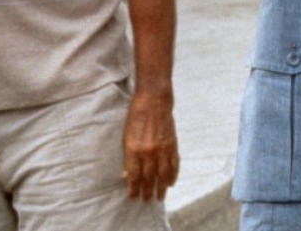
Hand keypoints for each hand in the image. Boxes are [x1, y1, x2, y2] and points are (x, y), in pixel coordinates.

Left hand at [122, 87, 179, 201]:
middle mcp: (149, 152)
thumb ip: (128, 157)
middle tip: (147, 201)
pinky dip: (173, 175)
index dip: (133, 189)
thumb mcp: (125, 137)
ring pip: (163, 175)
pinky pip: (174, 165)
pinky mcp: (173, 145)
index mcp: (134, 150)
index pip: (134, 176)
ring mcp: (163, 149)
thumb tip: (127, 176)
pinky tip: (171, 183)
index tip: (133, 197)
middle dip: (147, 191)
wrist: (154, 101)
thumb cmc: (136, 117)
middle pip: (149, 178)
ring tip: (160, 197)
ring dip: (162, 188)